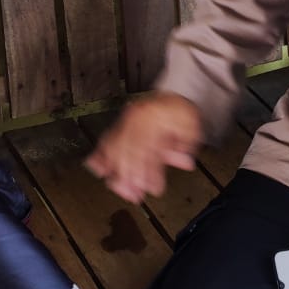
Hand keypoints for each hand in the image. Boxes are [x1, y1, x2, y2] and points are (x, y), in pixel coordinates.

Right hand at [84, 92, 203, 203]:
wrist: (172, 93)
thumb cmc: (181, 113)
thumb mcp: (191, 126)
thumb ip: (187, 145)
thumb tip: (186, 162)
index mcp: (156, 118)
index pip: (150, 148)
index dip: (151, 172)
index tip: (154, 189)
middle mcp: (137, 119)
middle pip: (128, 150)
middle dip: (129, 176)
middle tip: (133, 195)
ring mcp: (126, 121)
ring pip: (113, 146)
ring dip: (113, 170)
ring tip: (116, 188)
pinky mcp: (120, 124)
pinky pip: (105, 139)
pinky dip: (99, 155)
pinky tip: (97, 169)